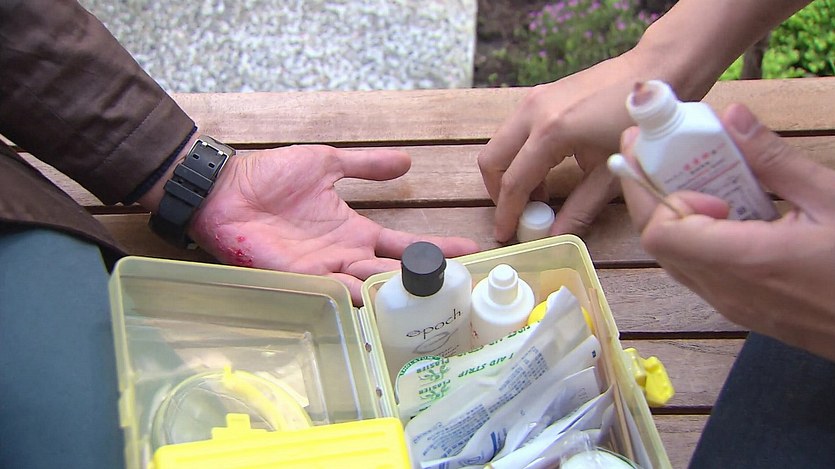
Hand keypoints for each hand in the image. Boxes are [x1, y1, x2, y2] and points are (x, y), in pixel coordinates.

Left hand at [189, 145, 479, 303]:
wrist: (228, 188)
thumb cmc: (272, 174)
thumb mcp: (328, 163)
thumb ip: (367, 165)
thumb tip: (408, 162)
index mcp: (355, 230)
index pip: (404, 245)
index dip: (436, 248)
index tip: (469, 251)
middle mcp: (346, 254)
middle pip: (394, 272)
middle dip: (424, 280)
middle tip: (458, 287)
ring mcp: (325, 268)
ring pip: (371, 287)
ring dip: (396, 291)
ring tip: (429, 295)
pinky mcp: (301, 277)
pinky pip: (335, 291)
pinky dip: (357, 297)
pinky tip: (380, 300)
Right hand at [478, 54, 646, 241]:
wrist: (656, 73)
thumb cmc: (639, 123)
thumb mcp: (611, 174)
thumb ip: (580, 209)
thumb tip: (556, 236)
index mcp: (550, 132)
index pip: (514, 182)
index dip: (507, 213)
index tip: (505, 234)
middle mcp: (533, 112)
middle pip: (491, 159)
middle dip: (498, 190)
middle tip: (515, 213)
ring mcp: (534, 99)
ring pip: (500, 143)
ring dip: (509, 171)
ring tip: (537, 195)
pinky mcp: (541, 94)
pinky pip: (515, 130)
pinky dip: (519, 154)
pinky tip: (545, 170)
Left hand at [619, 104, 834, 360]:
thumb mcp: (831, 199)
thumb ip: (774, 160)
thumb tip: (731, 117)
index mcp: (746, 261)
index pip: (661, 233)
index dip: (659, 194)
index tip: (686, 164)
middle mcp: (727, 291)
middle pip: (658, 244)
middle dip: (651, 193)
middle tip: (661, 148)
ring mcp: (732, 306)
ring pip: (675, 259)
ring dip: (674, 215)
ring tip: (695, 174)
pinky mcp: (743, 311)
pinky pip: (699, 272)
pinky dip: (696, 237)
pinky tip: (725, 210)